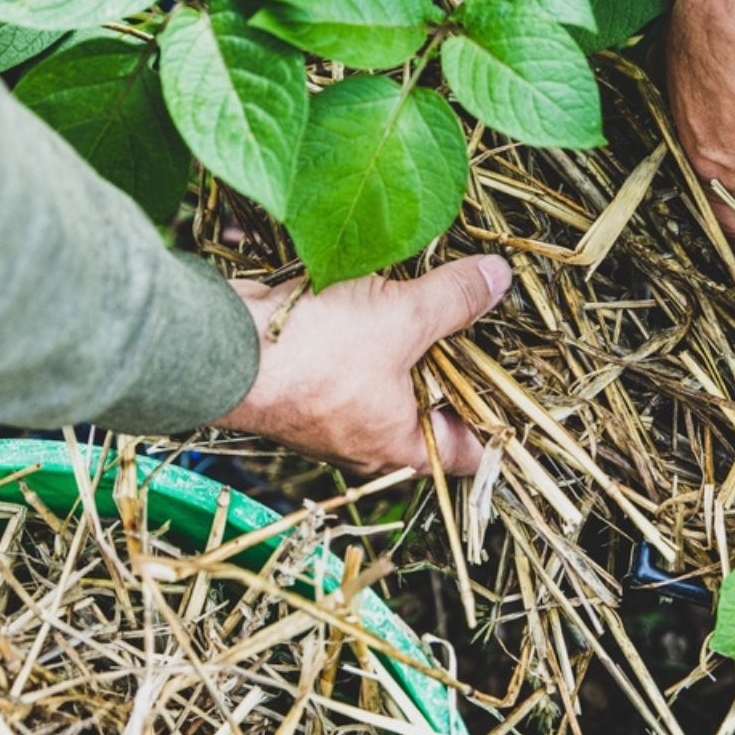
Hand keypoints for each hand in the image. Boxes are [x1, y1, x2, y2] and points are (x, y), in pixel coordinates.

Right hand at [214, 255, 512, 475]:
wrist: (219, 346)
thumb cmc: (313, 353)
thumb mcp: (401, 318)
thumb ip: (454, 300)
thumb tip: (498, 281)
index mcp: (398, 446)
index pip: (468, 453)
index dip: (496, 420)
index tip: (515, 381)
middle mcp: (363, 440)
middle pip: (428, 408)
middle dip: (451, 363)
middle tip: (477, 318)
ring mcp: (327, 412)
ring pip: (384, 377)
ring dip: (403, 338)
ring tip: (428, 293)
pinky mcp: (298, 378)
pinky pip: (346, 356)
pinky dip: (362, 327)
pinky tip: (372, 289)